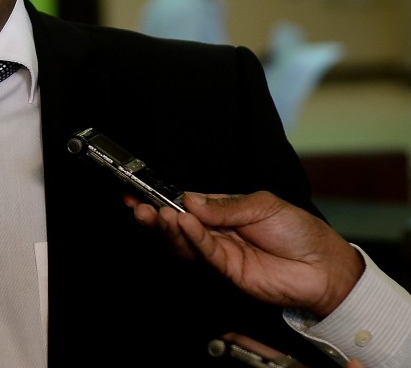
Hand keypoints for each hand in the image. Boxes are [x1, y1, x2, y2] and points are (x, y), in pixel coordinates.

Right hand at [127, 190, 363, 317]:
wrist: (323, 266)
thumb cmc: (299, 232)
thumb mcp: (263, 204)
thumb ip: (225, 205)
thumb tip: (190, 199)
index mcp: (221, 212)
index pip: (185, 204)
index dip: (162, 198)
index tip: (140, 191)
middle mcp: (216, 233)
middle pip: (177, 225)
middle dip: (154, 215)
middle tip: (139, 206)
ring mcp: (220, 252)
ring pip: (184, 241)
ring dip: (167, 228)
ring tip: (157, 213)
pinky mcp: (228, 270)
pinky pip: (205, 252)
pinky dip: (193, 238)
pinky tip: (184, 222)